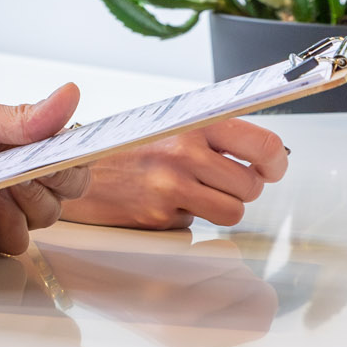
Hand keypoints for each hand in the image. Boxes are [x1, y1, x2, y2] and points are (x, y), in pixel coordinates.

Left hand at [0, 84, 89, 254]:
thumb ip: (19, 117)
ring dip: (30, 201)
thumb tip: (69, 94)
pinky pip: (17, 240)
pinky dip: (12, 226)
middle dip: (54, 181)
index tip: (65, 154)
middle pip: (67, 190)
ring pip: (47, 216)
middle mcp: (18, 175)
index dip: (76, 158)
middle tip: (24, 169)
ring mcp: (4, 207)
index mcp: (20, 143)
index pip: (71, 156)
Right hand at [59, 118, 286, 228]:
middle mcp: (184, 153)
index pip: (262, 144)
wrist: (70, 164)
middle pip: (251, 185)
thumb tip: (267, 153)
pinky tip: (162, 202)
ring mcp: (171, 187)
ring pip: (233, 211)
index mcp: (191, 122)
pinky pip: (197, 224)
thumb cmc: (123, 145)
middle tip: (220, 181)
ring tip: (194, 193)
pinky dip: (186, 217)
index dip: (275, 162)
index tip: (272, 168)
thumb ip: (210, 132)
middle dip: (242, 188)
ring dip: (221, 207)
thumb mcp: (166, 122)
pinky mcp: (159, 216)